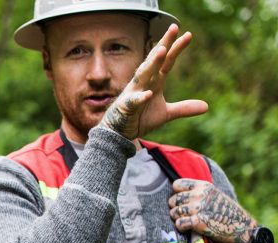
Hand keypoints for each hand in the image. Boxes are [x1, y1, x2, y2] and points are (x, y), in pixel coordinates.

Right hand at [99, 24, 207, 139]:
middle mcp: (144, 82)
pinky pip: (133, 101)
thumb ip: (184, 108)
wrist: (119, 132)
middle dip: (164, 44)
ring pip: (143, 74)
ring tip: (162, 50)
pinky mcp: (126, 107)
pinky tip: (147, 94)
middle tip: (174, 28)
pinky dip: (140, 97)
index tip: (188, 34)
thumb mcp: (166, 113)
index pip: (167, 62)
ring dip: (152, 63)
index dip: (176, 49)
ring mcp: (134, 93)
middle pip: (155, 60)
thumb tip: (206, 106)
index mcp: (154, 82)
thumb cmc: (140, 117)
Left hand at [168, 178, 257, 242]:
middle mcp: (200, 195)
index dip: (177, 194)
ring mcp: (198, 208)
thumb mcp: (214, 195)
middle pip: (173, 200)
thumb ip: (198, 192)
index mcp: (204, 186)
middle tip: (186, 215)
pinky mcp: (199, 222)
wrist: (243, 229)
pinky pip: (179, 223)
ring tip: (188, 221)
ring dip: (178, 219)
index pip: (177, 185)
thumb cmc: (227, 212)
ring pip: (174, 212)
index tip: (184, 201)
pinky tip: (187, 228)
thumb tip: (176, 193)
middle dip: (176, 208)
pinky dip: (181, 227)